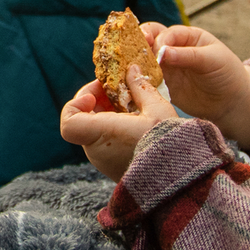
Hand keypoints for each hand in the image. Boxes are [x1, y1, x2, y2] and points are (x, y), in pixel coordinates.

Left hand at [60, 66, 176, 182]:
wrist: (180, 179)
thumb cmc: (168, 143)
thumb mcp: (157, 109)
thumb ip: (140, 87)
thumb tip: (132, 69)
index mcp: (101, 134)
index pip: (69, 121)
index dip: (76, 103)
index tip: (96, 94)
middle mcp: (97, 151)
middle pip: (85, 120)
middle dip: (100, 101)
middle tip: (121, 89)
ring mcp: (104, 162)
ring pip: (96, 131)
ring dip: (110, 114)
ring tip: (135, 104)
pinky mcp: (114, 168)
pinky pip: (106, 142)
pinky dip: (116, 128)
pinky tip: (138, 121)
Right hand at [140, 22, 249, 148]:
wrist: (231, 102)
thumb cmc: (226, 74)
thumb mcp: (212, 60)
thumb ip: (188, 55)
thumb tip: (162, 52)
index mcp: (187, 36)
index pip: (166, 33)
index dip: (159, 41)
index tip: (157, 53)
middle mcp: (173, 48)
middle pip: (149, 40)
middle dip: (139, 44)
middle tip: (131, 52)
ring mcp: (166, 66)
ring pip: (144, 59)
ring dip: (135, 62)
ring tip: (127, 68)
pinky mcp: (163, 84)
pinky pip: (146, 79)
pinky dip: (138, 79)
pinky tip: (132, 84)